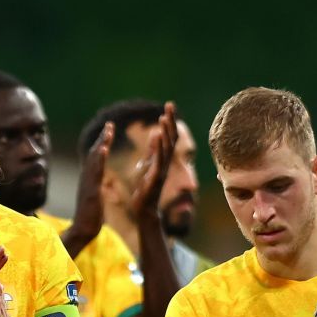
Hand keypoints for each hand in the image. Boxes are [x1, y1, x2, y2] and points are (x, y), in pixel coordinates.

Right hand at [70, 123, 112, 237]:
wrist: (83, 231)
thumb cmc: (90, 219)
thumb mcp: (96, 200)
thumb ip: (97, 189)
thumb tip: (99, 186)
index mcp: (90, 180)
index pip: (96, 159)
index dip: (102, 144)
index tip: (109, 132)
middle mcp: (87, 179)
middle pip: (94, 154)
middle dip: (102, 139)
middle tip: (109, 124)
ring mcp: (87, 184)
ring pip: (94, 160)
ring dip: (100, 144)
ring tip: (108, 131)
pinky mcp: (90, 190)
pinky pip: (95, 172)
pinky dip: (98, 159)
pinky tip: (103, 148)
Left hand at [124, 102, 177, 228]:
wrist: (145, 211)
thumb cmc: (146, 190)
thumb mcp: (149, 166)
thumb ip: (153, 151)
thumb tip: (155, 133)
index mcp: (163, 160)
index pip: (169, 137)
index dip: (169, 121)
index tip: (168, 106)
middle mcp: (166, 163)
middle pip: (171, 139)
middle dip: (170, 121)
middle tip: (170, 105)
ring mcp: (162, 171)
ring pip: (166, 148)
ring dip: (165, 132)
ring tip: (163, 118)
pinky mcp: (155, 179)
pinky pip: (159, 161)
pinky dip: (158, 148)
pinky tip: (157, 137)